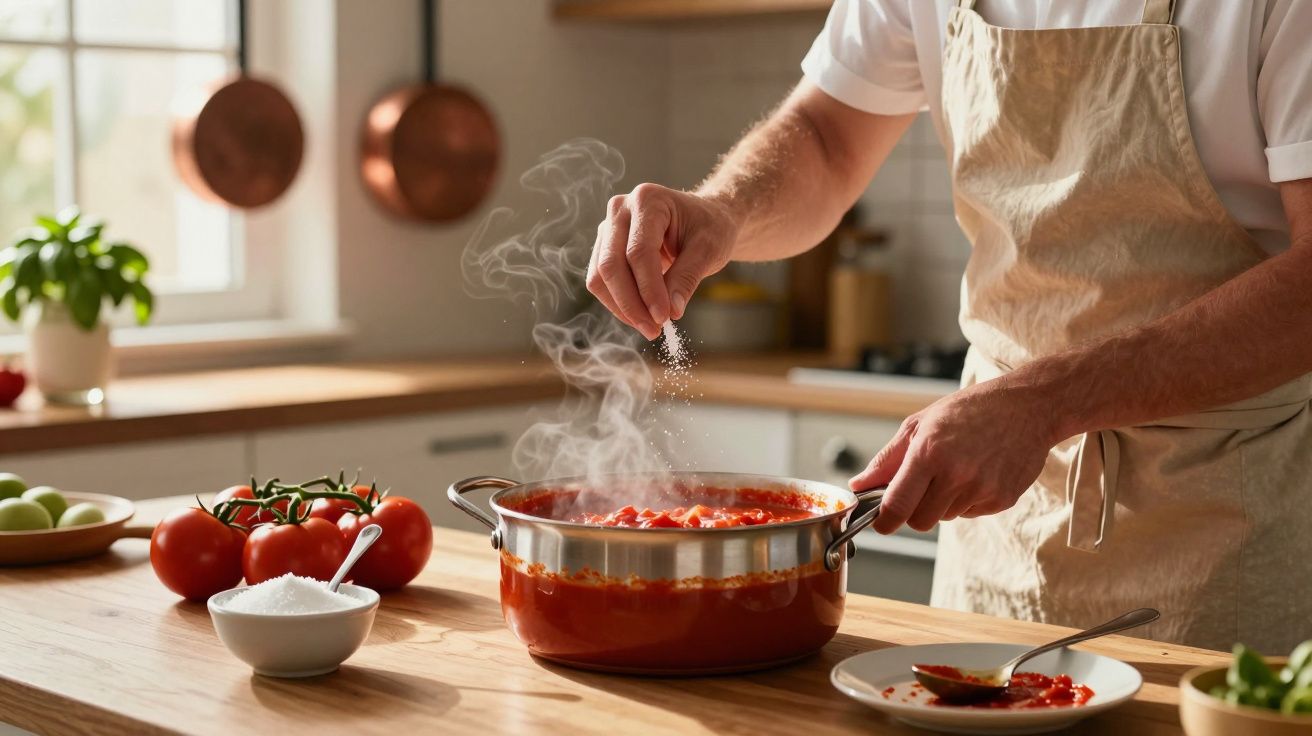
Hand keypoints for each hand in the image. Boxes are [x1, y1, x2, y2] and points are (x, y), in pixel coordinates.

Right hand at [588, 183, 737, 338]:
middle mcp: (620, 210)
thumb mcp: (709, 250)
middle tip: (654, 330)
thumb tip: (670, 312)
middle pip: (611, 264)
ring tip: (650, 327)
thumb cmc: (710, 228)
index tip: (664, 317)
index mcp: (648, 200)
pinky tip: (641, 316)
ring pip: (599, 276)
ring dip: (621, 307)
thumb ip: (687, 278)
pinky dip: (618, 304)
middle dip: (631, 303)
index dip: (649, 289)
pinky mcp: (605, 247)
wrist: (705, 220)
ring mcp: (608, 228)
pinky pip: (601, 281)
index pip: (639, 251)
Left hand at [850, 379, 1060, 533]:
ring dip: (943, 502)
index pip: (897, 505)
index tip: (880, 524)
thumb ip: (888, 459)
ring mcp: (981, 490)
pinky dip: (967, 500)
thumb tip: (859, 485)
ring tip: (957, 469)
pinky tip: (977, 473)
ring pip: (945, 518)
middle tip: (923, 486)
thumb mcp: (921, 423)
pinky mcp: (1002, 500)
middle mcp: (956, 475)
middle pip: (920, 521)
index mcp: (929, 453)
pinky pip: (970, 514)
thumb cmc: (970, 410)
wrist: (1028, 407)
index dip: (884, 521)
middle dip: (914, 510)